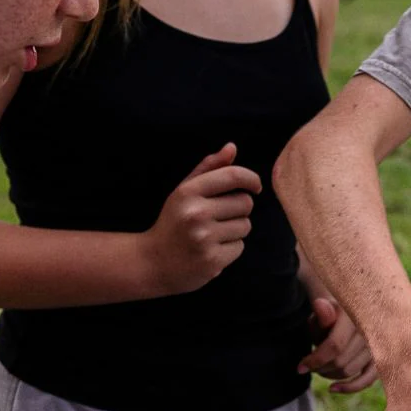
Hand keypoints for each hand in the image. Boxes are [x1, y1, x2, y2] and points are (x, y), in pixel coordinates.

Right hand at [142, 142, 260, 296]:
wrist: (154, 262)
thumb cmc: (174, 222)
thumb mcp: (184, 191)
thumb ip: (209, 168)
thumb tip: (232, 148)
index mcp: (188, 192)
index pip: (233, 176)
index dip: (251, 179)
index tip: (255, 186)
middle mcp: (196, 213)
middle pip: (245, 203)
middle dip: (239, 208)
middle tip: (221, 216)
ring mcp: (204, 238)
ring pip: (245, 226)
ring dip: (236, 229)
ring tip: (214, 234)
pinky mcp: (213, 260)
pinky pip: (240, 247)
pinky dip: (231, 248)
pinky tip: (213, 249)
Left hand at [298, 297, 376, 392]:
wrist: (346, 312)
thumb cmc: (330, 312)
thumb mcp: (322, 309)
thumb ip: (321, 312)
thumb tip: (320, 305)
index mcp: (355, 317)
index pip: (335, 346)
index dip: (316, 359)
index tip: (300, 368)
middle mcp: (370, 332)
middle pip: (341, 361)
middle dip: (320, 368)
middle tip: (309, 366)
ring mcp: (376, 347)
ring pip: (349, 371)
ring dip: (330, 375)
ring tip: (319, 369)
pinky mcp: (379, 359)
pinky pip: (367, 379)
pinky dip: (350, 387)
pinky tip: (333, 388)